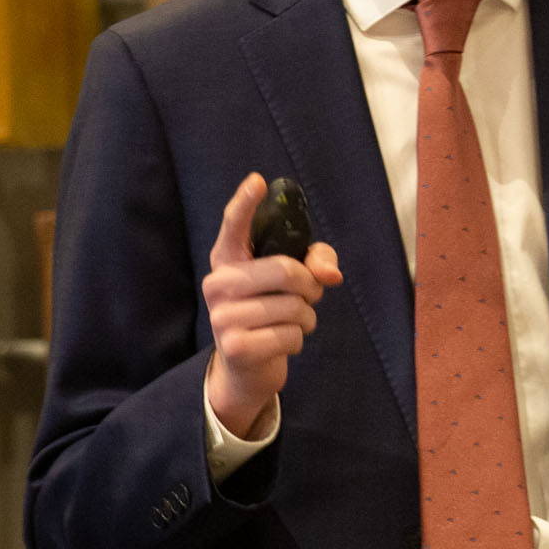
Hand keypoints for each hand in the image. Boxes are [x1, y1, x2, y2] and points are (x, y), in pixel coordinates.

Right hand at [203, 172, 341, 437]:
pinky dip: (298, 340)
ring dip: (306, 317)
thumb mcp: (295, 281)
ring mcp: (222, 316)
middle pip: (284, 270)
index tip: (257, 181)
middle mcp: (218, 283)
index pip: (235, 224)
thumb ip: (316, 263)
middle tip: (310, 296)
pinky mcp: (234, 346)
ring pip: (292, 306)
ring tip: (293, 322)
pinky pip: (289, 335)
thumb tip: (330, 275)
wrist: (247, 367)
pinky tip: (281, 342)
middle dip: (310, 286)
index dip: (246, 202)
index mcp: (229, 258)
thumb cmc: (273, 309)